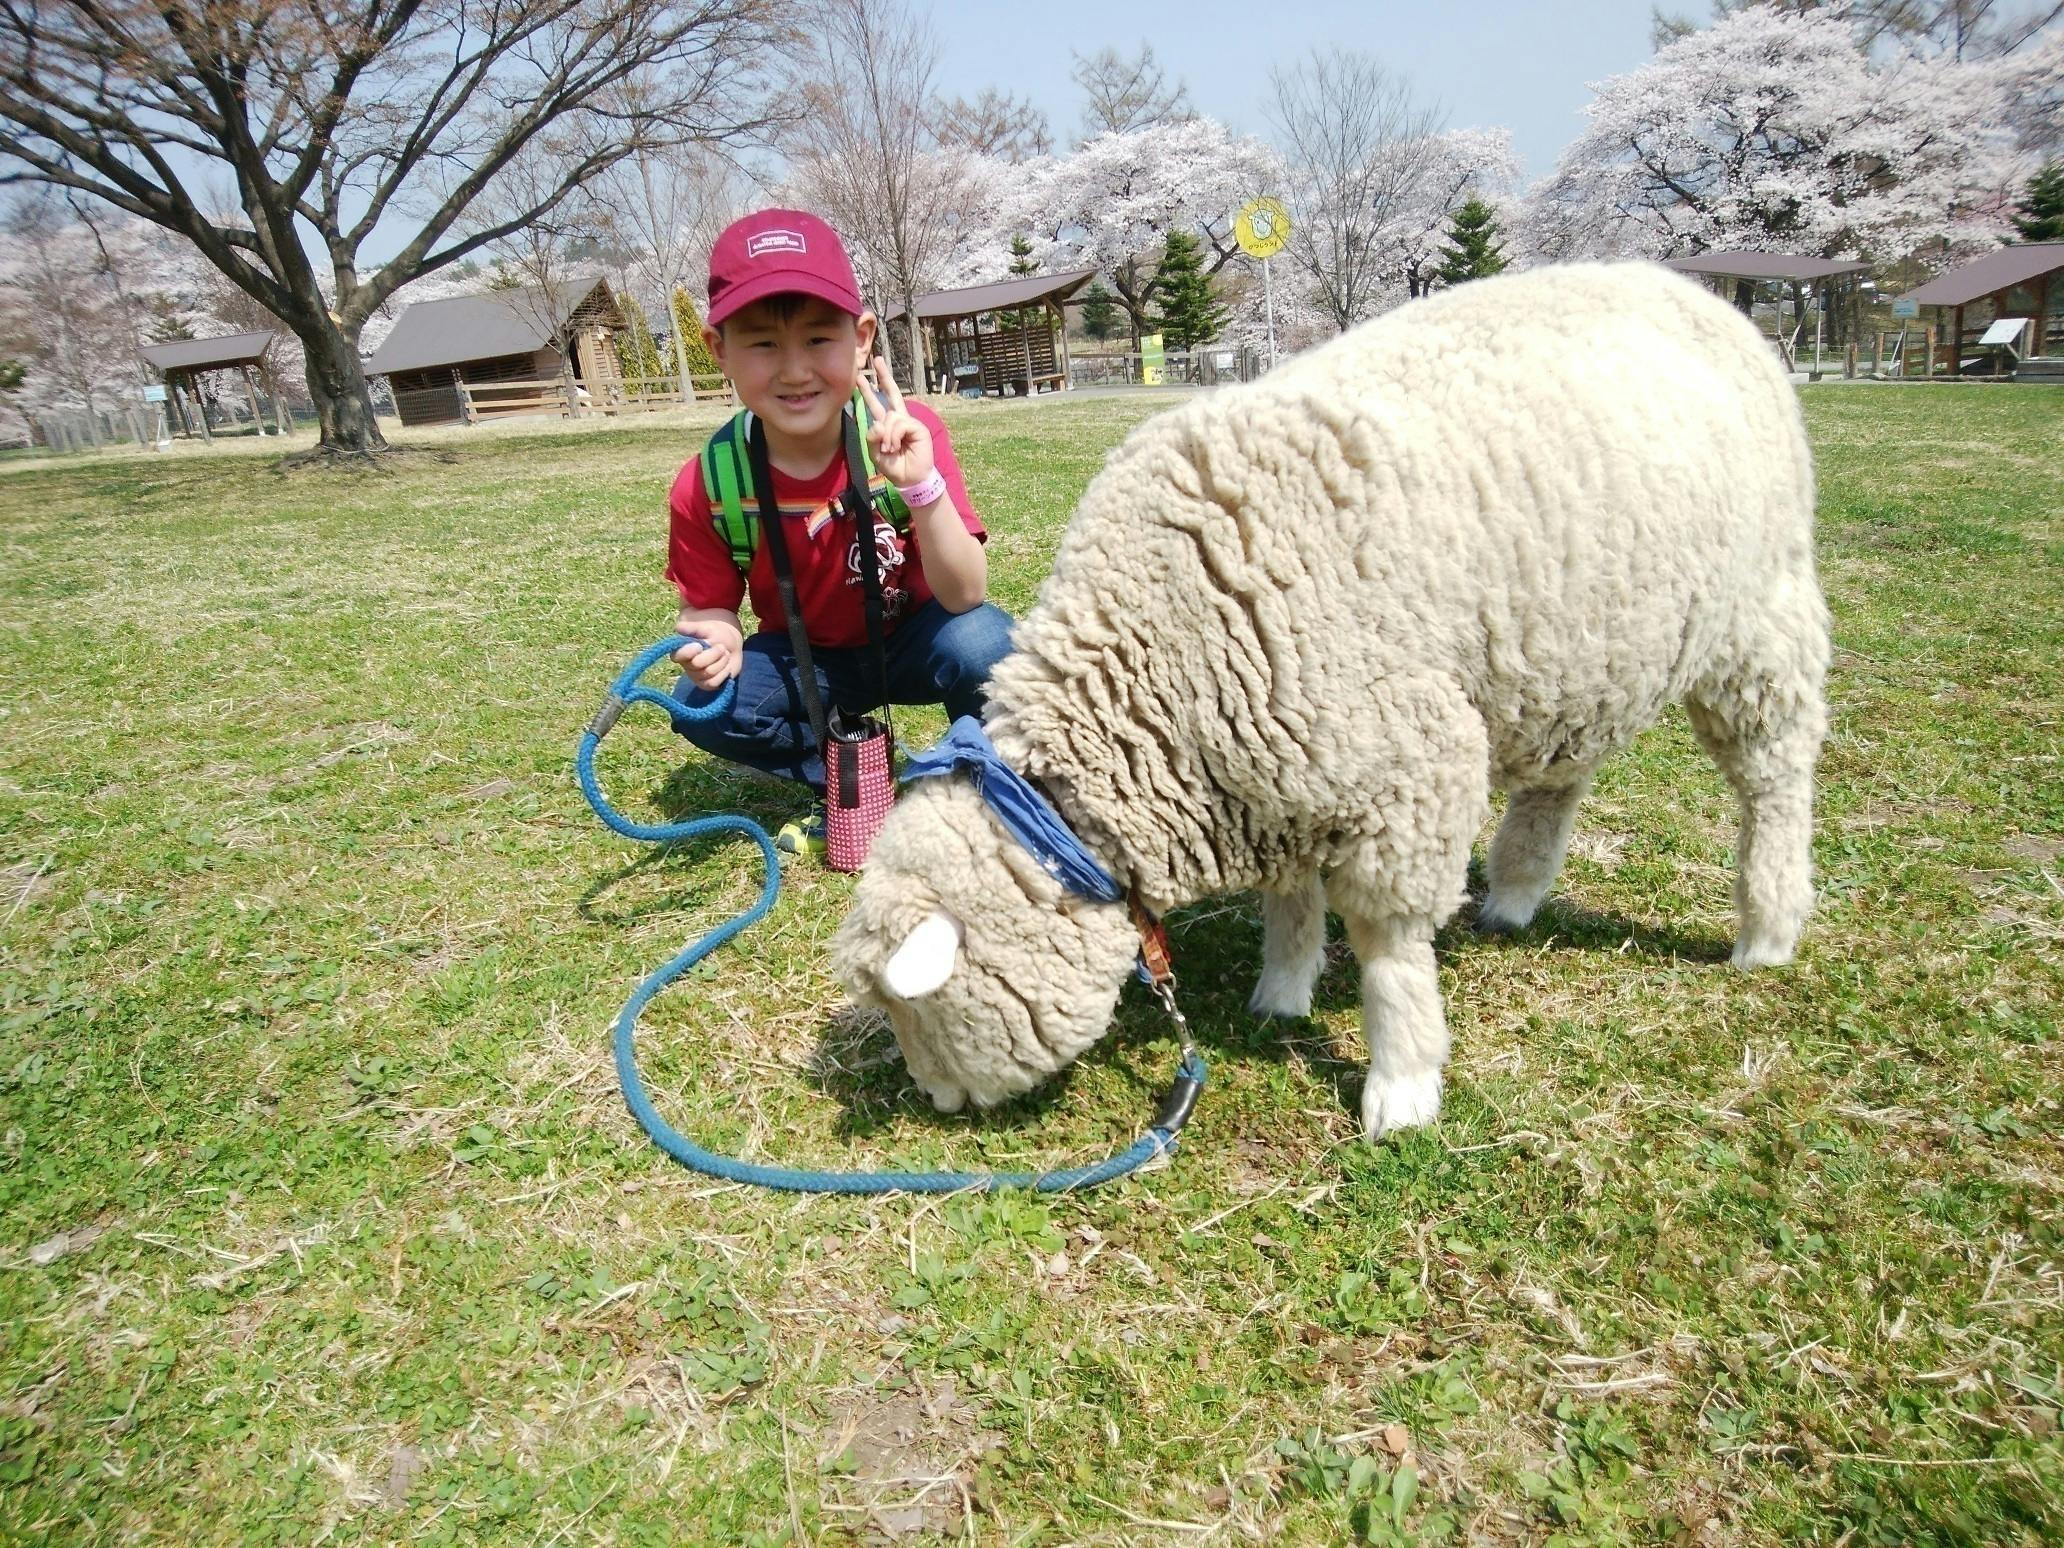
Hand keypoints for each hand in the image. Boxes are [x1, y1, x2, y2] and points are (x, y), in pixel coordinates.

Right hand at [672, 613, 742, 690]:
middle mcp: (686, 665)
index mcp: (681, 651)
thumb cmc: (715, 634)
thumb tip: (678, 628)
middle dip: (713, 654)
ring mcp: (696, 676)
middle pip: (697, 664)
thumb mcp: (705, 628)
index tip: (699, 645)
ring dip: (721, 661)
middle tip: (721, 647)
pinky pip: (715, 683)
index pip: (679, 655)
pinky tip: (726, 665)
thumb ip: (691, 628)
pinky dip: (724, 672)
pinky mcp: (706, 684)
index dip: (689, 651)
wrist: (730, 645)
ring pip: (708, 673)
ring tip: (725, 654)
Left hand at [858, 355, 934, 489]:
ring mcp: (909, 422)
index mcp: (887, 424)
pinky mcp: (918, 428)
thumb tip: (879, 423)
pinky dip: (894, 437)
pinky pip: (900, 425)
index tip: (862, 377)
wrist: (910, 479)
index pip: (877, 404)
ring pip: (890, 417)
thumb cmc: (894, 466)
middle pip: (891, 393)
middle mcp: (899, 419)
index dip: (869, 391)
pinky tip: (896, 447)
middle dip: (883, 376)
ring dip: (886, 436)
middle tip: (876, 359)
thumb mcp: (875, 451)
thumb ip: (873, 436)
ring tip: (890, 449)